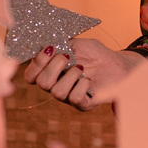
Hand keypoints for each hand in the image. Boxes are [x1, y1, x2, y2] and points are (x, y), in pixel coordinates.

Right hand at [21, 39, 144, 110]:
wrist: (117, 63)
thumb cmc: (95, 54)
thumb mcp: (75, 43)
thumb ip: (58, 44)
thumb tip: (43, 44)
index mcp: (50, 72)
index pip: (31, 76)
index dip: (37, 63)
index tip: (50, 48)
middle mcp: (56, 86)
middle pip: (42, 83)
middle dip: (54, 66)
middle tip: (68, 56)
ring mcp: (69, 97)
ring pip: (57, 92)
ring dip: (70, 76)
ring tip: (81, 68)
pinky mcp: (83, 104)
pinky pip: (75, 98)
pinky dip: (81, 86)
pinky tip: (89, 80)